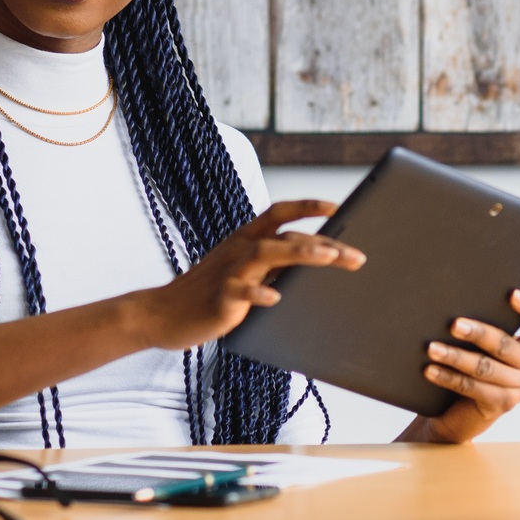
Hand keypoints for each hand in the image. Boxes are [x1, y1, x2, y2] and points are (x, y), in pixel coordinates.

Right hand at [132, 200, 365, 352]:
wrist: (162, 314)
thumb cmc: (209, 292)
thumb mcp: (244, 272)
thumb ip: (273, 265)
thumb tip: (313, 262)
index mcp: (246, 239)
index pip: (279, 213)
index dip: (307, 206)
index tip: (337, 207)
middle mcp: (240, 249)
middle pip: (286, 236)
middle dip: (324, 243)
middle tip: (357, 256)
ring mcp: (230, 272)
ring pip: (267, 253)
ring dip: (299, 253)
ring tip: (327, 257)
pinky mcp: (220, 298)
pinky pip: (241, 292)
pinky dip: (259, 294)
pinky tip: (276, 299)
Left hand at [399, 290, 519, 443]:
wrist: (465, 410)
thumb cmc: (478, 361)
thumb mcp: (490, 343)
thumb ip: (492, 324)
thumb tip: (462, 302)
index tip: (512, 293)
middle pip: (506, 346)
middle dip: (478, 333)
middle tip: (454, 324)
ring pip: (486, 368)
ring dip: (456, 357)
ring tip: (432, 348)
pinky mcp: (503, 405)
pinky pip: (473, 387)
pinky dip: (449, 378)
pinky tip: (431, 370)